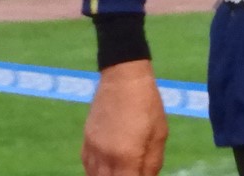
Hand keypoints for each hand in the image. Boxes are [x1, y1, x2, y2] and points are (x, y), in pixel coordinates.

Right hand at [82, 61, 167, 175]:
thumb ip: (151, 165)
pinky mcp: (85, 141)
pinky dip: (97, 172)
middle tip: (132, 171)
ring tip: (122, 169)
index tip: (140, 175)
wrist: (123, 77)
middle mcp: (105, 158)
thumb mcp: (159, 136)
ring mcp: (92, 150)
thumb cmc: (147, 105)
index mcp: (126, 157)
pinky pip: (88, 167)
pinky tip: (108, 168)